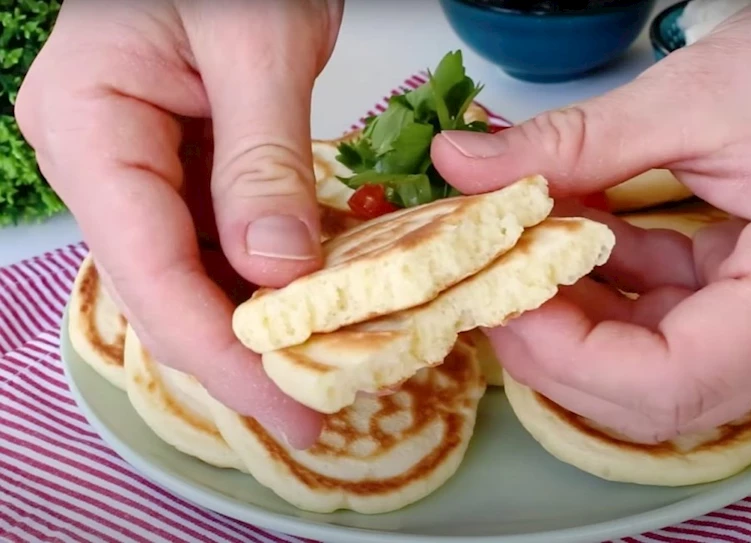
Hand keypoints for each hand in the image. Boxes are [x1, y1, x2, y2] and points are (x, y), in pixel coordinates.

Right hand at [16, 0, 343, 447]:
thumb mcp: (257, 44)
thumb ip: (262, 159)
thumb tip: (275, 272)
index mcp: (87, 125)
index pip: (148, 268)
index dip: (217, 352)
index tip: (287, 408)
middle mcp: (99, 156)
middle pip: (165, 283)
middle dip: (239, 353)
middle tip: (315, 411)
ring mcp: (138, 161)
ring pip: (193, 269)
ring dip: (257, 322)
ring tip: (324, 369)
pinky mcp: (184, 161)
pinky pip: (220, 235)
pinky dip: (269, 273)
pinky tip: (316, 305)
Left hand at [430, 0, 750, 442]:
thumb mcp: (688, 97)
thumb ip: (571, 144)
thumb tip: (463, 166)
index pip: (675, 381)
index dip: (569, 358)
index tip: (500, 301)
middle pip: (663, 394)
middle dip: (562, 350)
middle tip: (492, 288)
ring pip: (660, 368)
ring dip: (580, 320)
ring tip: (521, 258)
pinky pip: (675, 326)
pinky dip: (615, 293)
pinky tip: (572, 245)